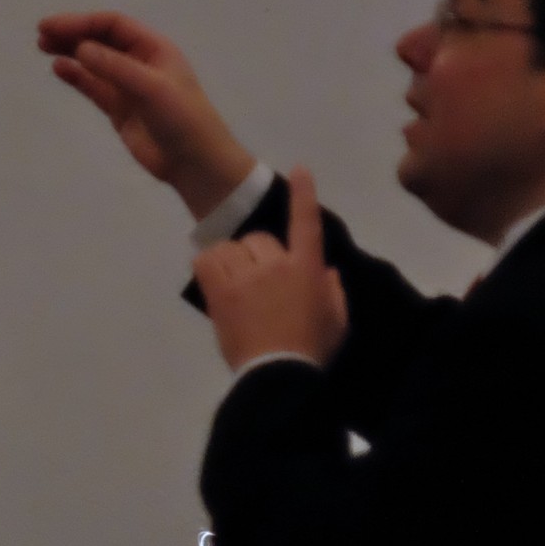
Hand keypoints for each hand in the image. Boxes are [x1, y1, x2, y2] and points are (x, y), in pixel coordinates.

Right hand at [38, 10, 254, 217]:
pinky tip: (59, 69)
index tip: (54, 26)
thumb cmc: (183, 119)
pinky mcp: (120, 110)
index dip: (82, 22)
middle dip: (72, 34)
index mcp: (154, 48)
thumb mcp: (152, 88)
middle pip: (100, 40)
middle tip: (42, 35)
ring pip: (94, 62)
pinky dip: (77, 77)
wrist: (195, 164)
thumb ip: (115, 67)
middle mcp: (140, 62)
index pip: (113, 25)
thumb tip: (80, 49)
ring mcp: (128, 87)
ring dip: (70, 52)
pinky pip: (94, 87)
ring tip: (44, 48)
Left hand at [193, 167, 348, 369]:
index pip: (306, 222)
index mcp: (307, 269)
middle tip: (262, 288)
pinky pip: (207, 258)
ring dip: (235, 262)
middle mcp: (276, 264)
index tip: (300, 169)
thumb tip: (326, 272)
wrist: (278, 375)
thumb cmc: (312, 351)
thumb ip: (333, 291)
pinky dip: (211, 266)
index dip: (303, 195)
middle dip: (260, 257)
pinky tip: (219, 284)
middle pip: (261, 239)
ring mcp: (246, 276)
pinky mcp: (220, 290)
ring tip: (239, 289)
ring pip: (232, 247)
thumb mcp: (337, 321)